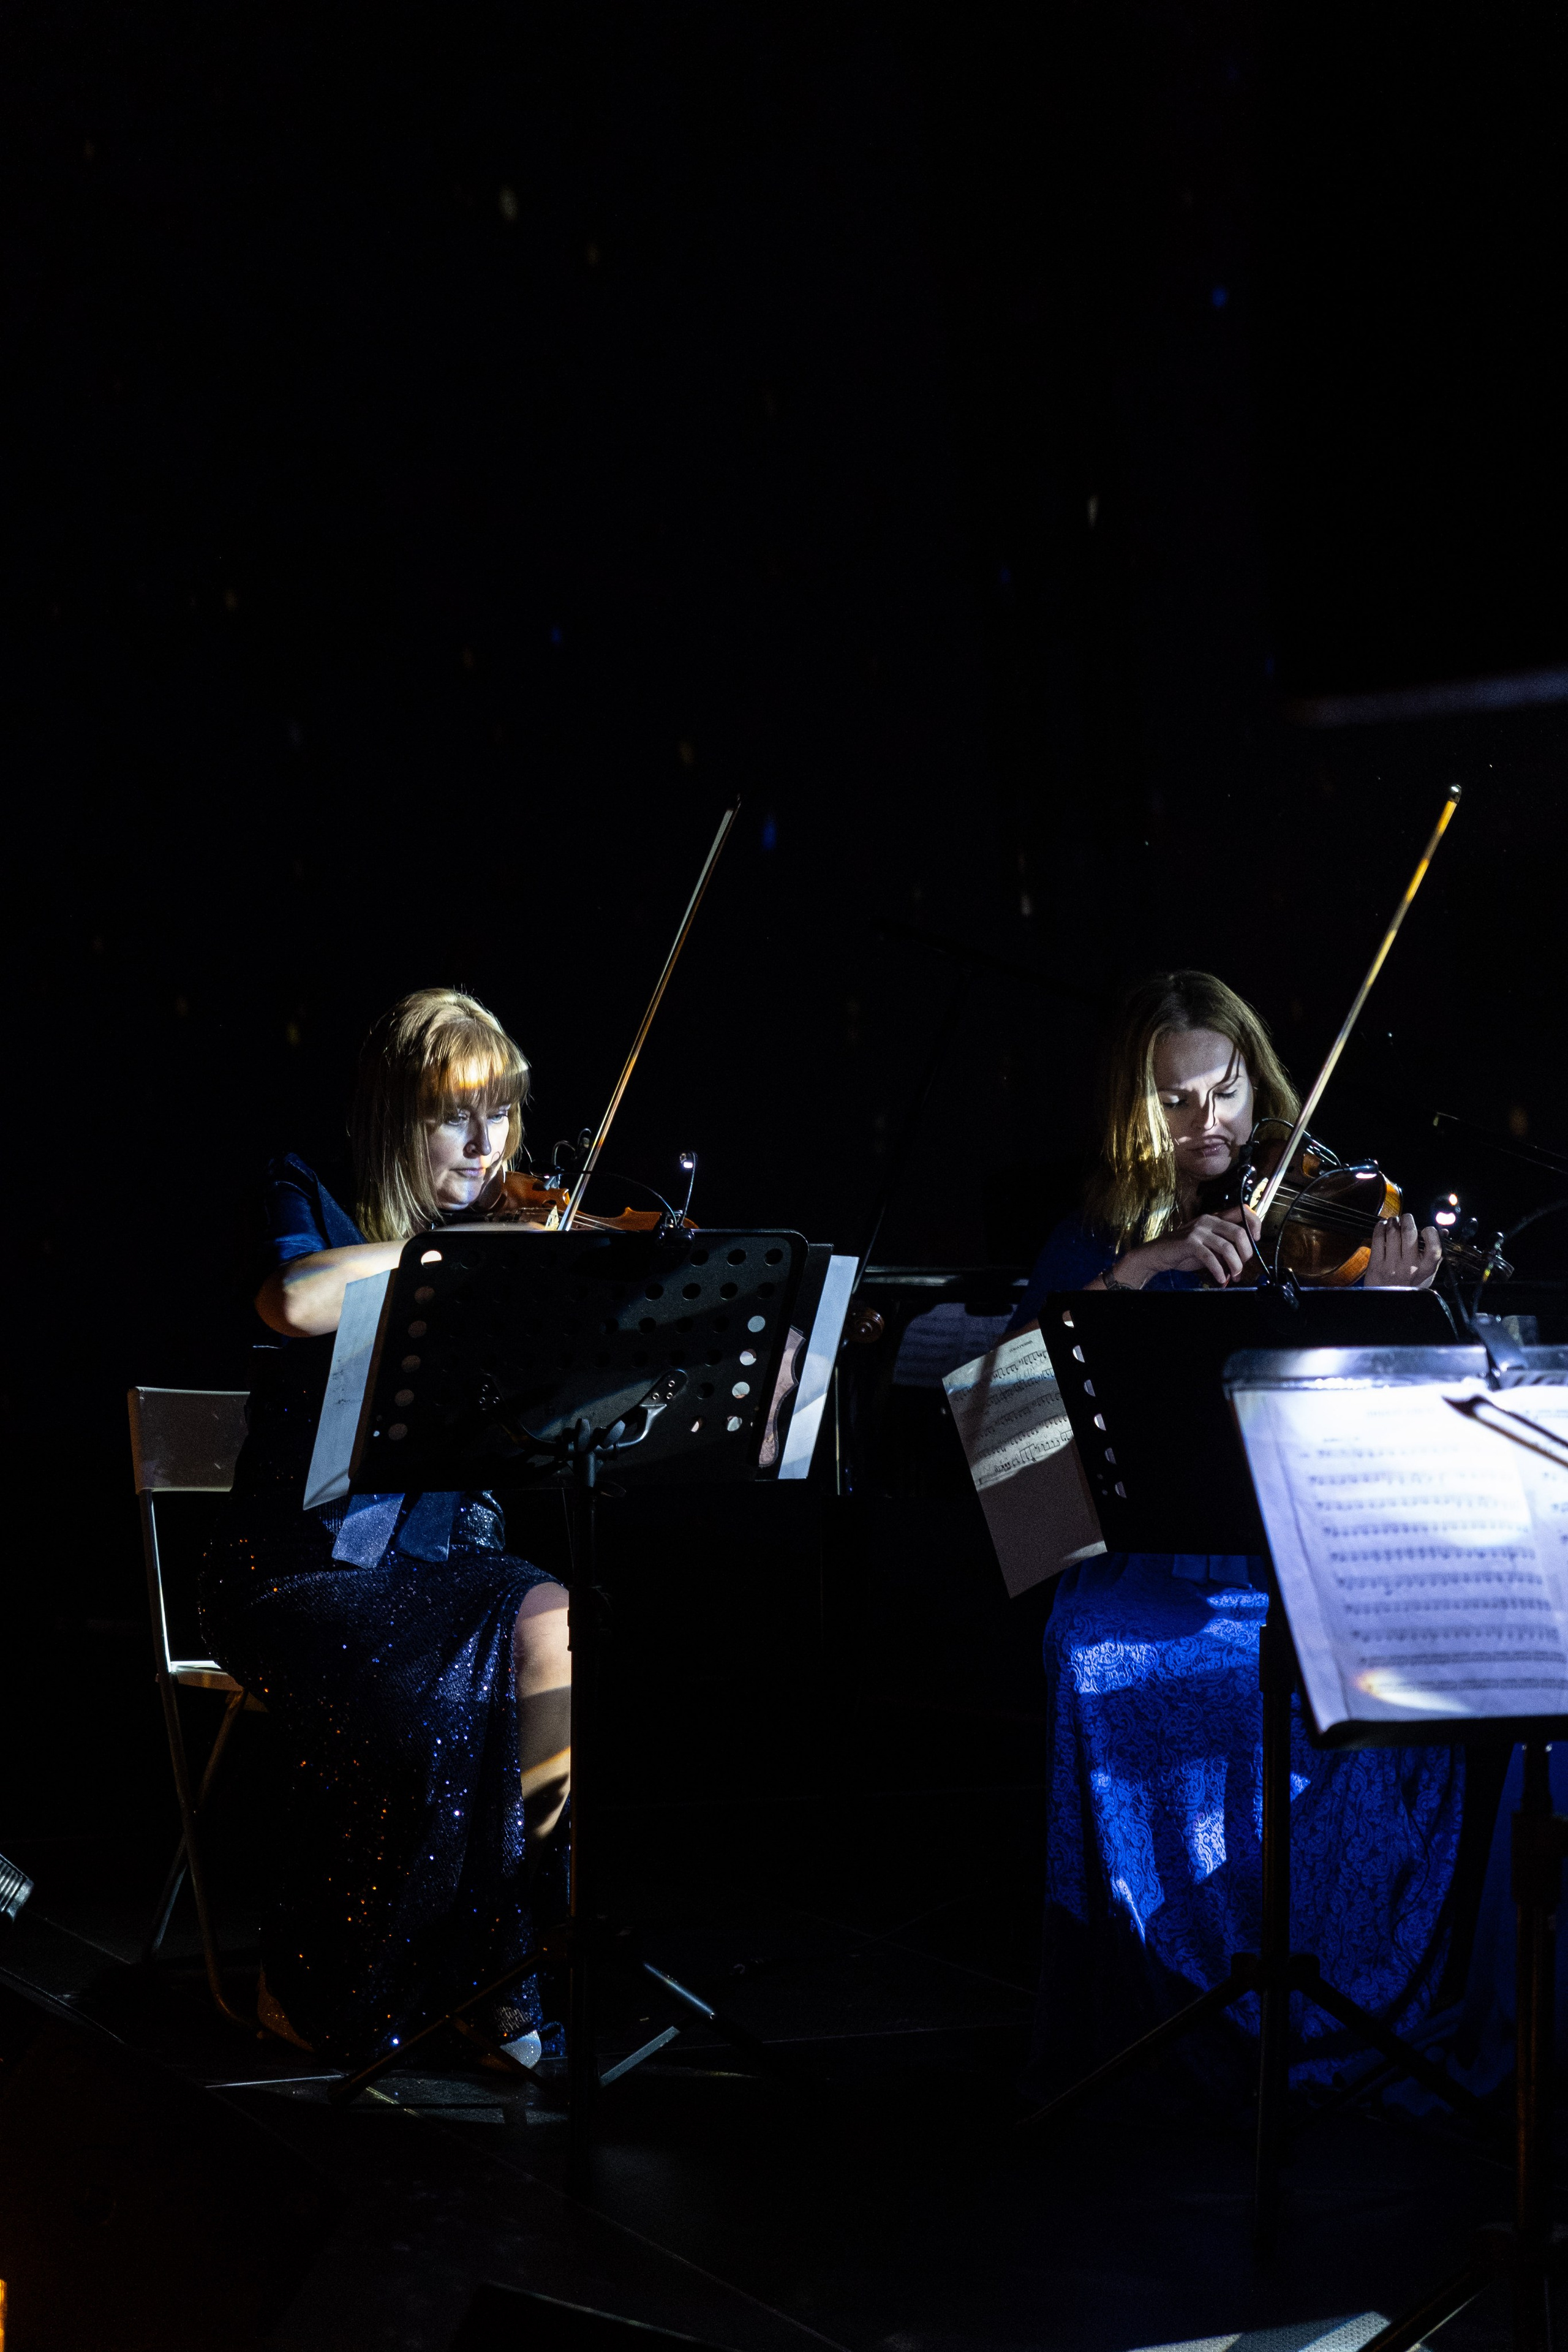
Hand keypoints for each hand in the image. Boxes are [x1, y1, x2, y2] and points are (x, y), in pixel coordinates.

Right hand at [1111, 1203, 1259, 1289]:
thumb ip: (1224, 1246)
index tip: (1256, 1239)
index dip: (1254, 1223)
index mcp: (1214, 1217)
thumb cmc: (1184, 1251)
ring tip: (1234, 1276)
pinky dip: (1219, 1271)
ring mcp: (1198, 1231)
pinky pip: (1211, 1258)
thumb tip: (1244, 1258)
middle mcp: (1208, 1220)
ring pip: (1227, 1247)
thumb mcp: (1208, 1245)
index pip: (1242, 1211)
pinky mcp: (1189, 1243)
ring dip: (1235, 1265)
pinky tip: (1221, 1278)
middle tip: (1242, 1267)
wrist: (1158, 1254)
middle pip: (1239, 1233)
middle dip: (1246, 1253)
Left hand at [1365, 1211, 1441, 1287]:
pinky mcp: (1376, 1265)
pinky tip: (1382, 1226)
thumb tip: (1443, 1231)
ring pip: (1392, 1233)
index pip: (1434, 1248)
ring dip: (1393, 1221)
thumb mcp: (1427, 1274)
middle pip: (1409, 1234)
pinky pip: (1377, 1239)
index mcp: (1425, 1269)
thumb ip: (1434, 1254)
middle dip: (1408, 1219)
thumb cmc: (1409, 1286)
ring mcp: (1391, 1266)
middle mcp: (1409, 1267)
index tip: (1426, 1228)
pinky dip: (1380, 1228)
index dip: (1431, 1233)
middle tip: (1406, 1217)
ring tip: (1394, 1221)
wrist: (1388, 1304)